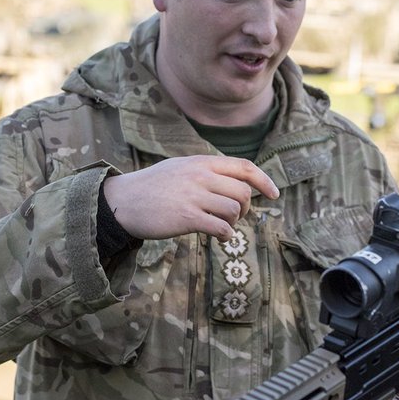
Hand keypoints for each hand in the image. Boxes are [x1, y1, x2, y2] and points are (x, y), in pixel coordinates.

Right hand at [102, 156, 278, 239]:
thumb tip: (236, 182)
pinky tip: (219, 237)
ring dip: (234, 223)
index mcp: (201, 162)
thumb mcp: (180, 168)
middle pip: (243, 192)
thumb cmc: (153, 187)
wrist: (123, 201)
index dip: (264, 181)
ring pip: (234, 210)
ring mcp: (193, 196)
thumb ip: (206, 171)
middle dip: (246, 208)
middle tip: (234, 217)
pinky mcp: (187, 218)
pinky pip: (221, 227)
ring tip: (221, 227)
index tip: (274, 194)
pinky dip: (226, 235)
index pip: (244, 167)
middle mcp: (200, 176)